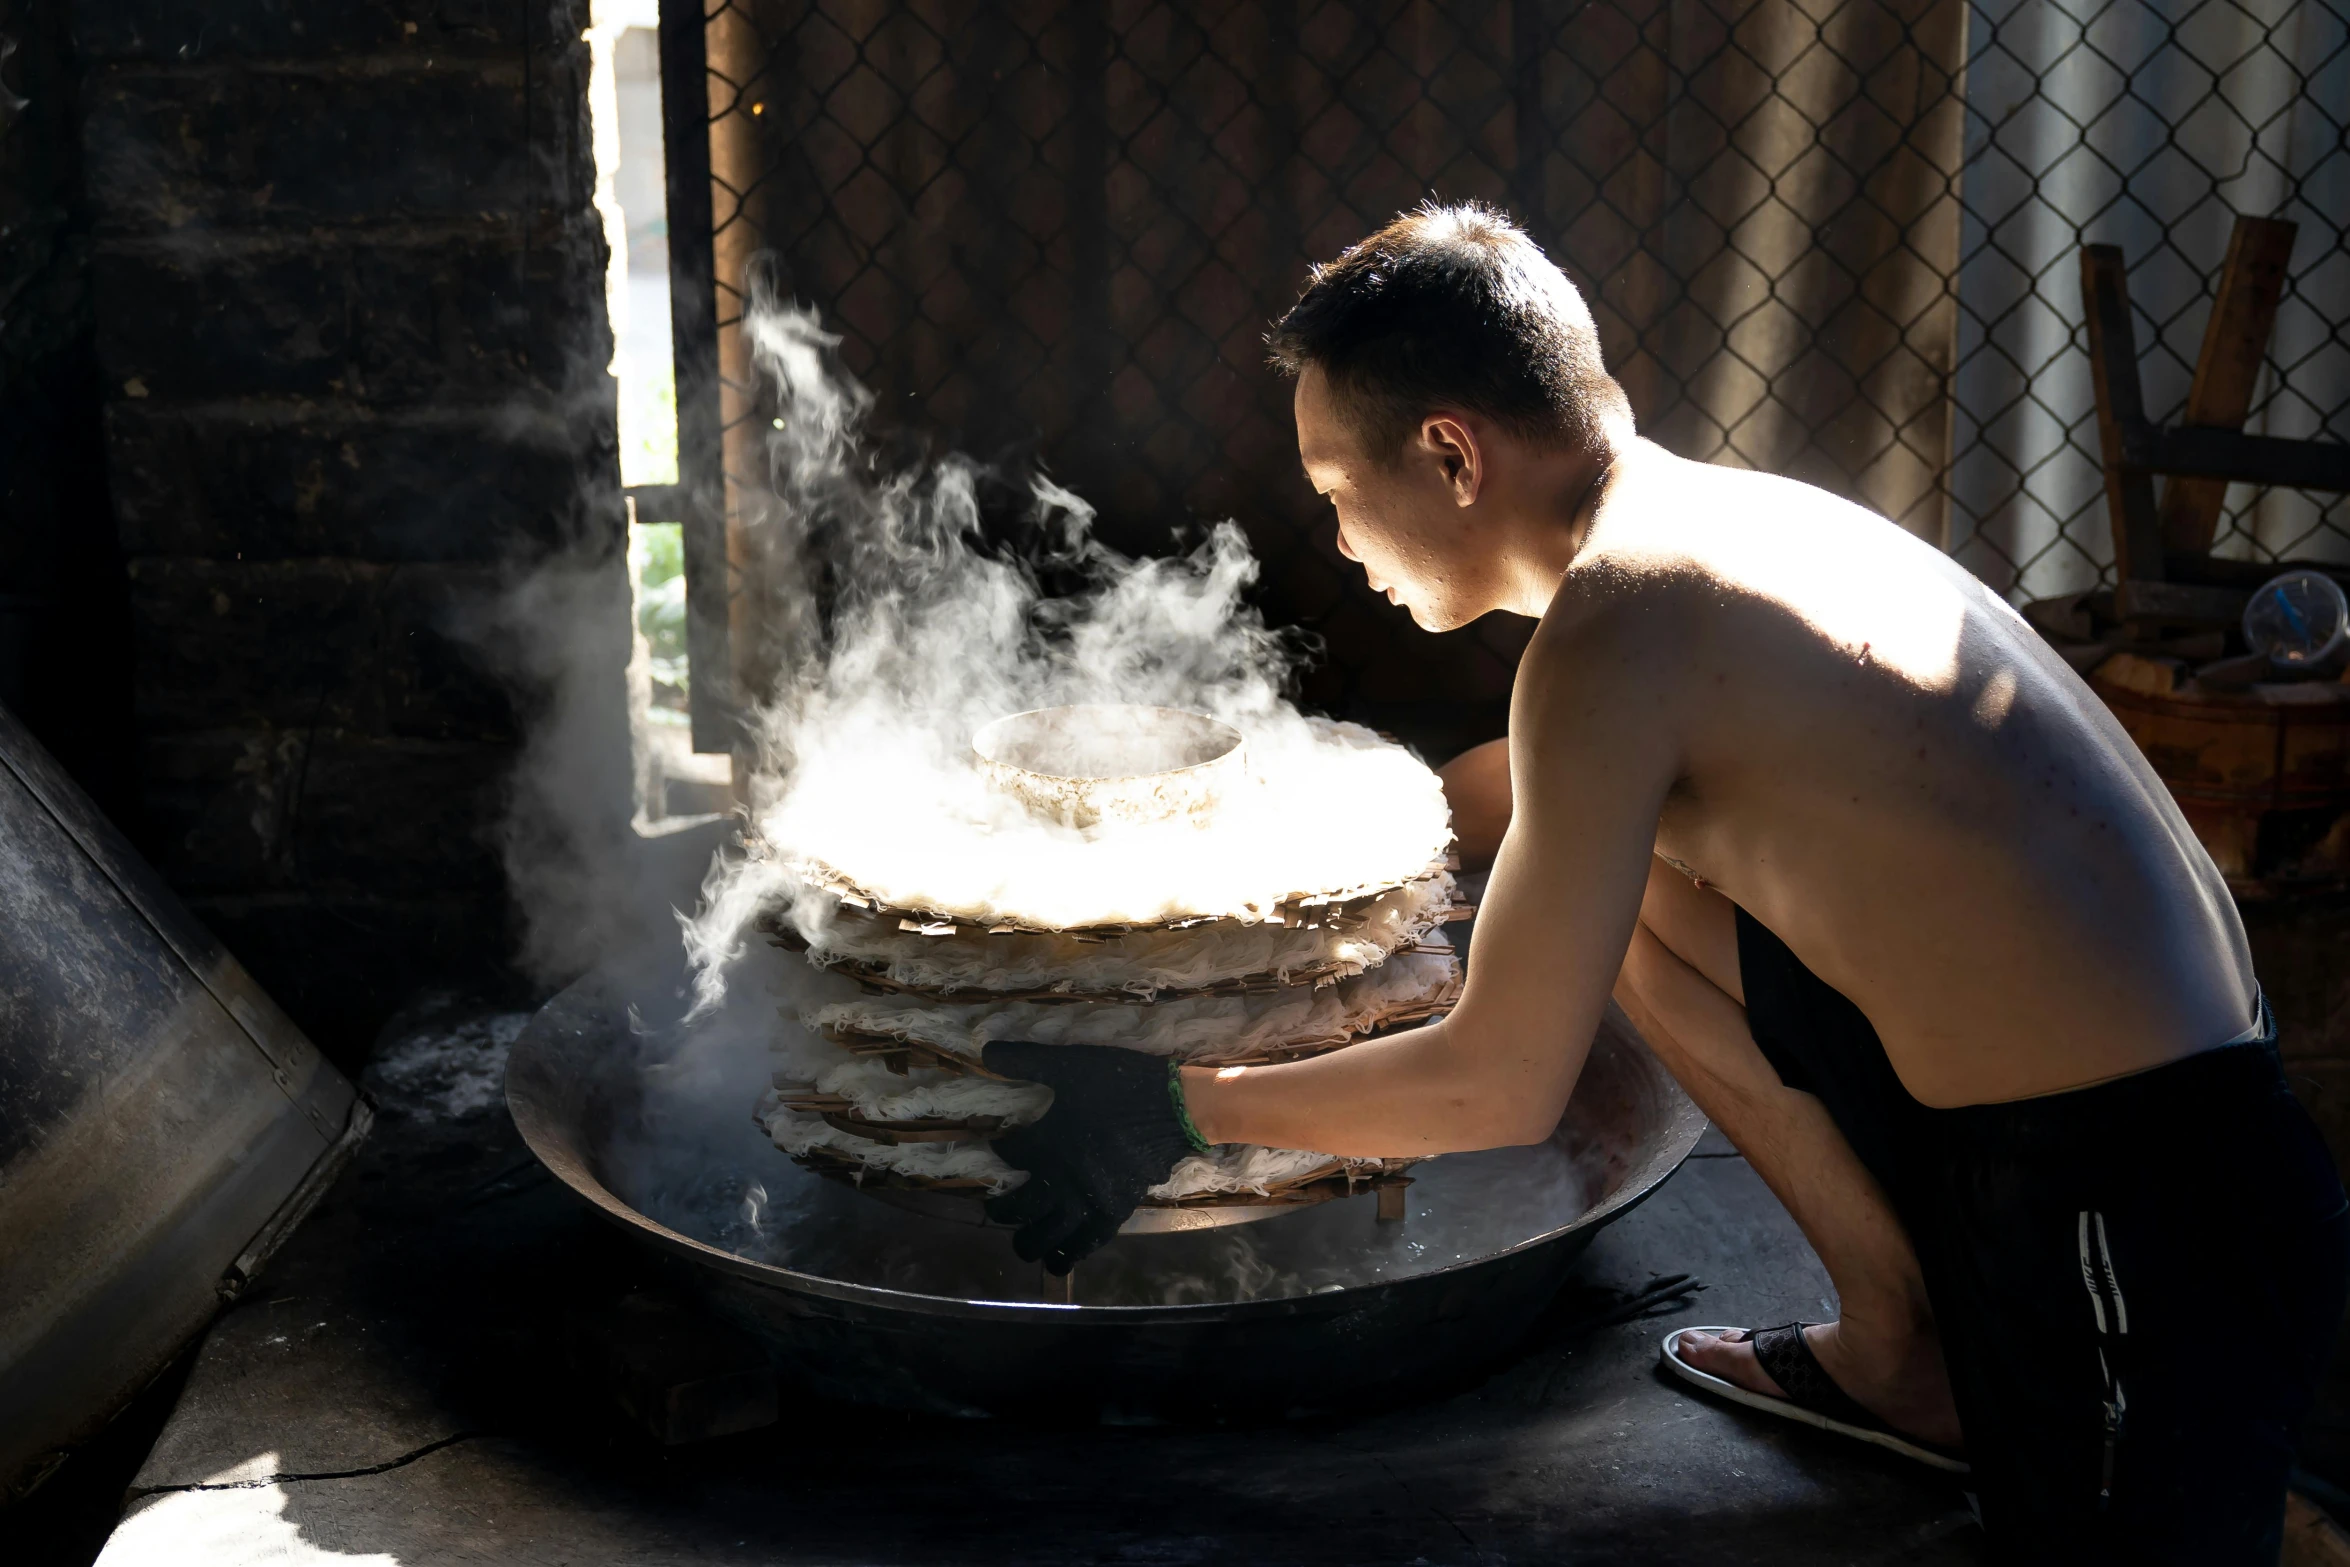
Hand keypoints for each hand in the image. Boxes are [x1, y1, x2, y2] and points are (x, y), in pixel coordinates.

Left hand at [981, 1040, 1203, 1273]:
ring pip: (1045, 1237)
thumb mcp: (1070, 1064)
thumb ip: (1026, 1060)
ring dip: (1027, 1241)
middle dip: (1000, 1208)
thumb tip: (984, 1051)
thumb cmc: (1120, 1083)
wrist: (1174, 1106)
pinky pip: (1085, 1244)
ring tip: (1020, 1241)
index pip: (1007, 1152)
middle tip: (993, 1207)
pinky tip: (1057, 1260)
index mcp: (1045, 1142)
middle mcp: (1059, 1180)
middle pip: (1017, 1206)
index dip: (997, 1147)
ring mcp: (1087, 1201)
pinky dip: (1068, 1255)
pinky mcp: (1113, 1212)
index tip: (995, 1142)